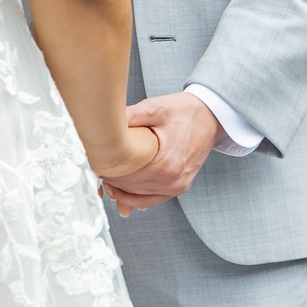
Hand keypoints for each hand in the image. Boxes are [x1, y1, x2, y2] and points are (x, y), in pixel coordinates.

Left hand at [100, 92, 220, 214]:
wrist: (210, 116)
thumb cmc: (184, 111)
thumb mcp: (155, 107)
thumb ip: (130, 116)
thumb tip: (104, 121)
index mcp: (166, 162)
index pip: (128, 175)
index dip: (108, 171)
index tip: (96, 165)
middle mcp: (173, 179)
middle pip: (132, 188)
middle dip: (112, 181)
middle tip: (96, 172)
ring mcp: (178, 185)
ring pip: (141, 197)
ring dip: (122, 192)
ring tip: (105, 184)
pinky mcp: (180, 186)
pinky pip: (154, 199)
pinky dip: (138, 199)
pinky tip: (123, 197)